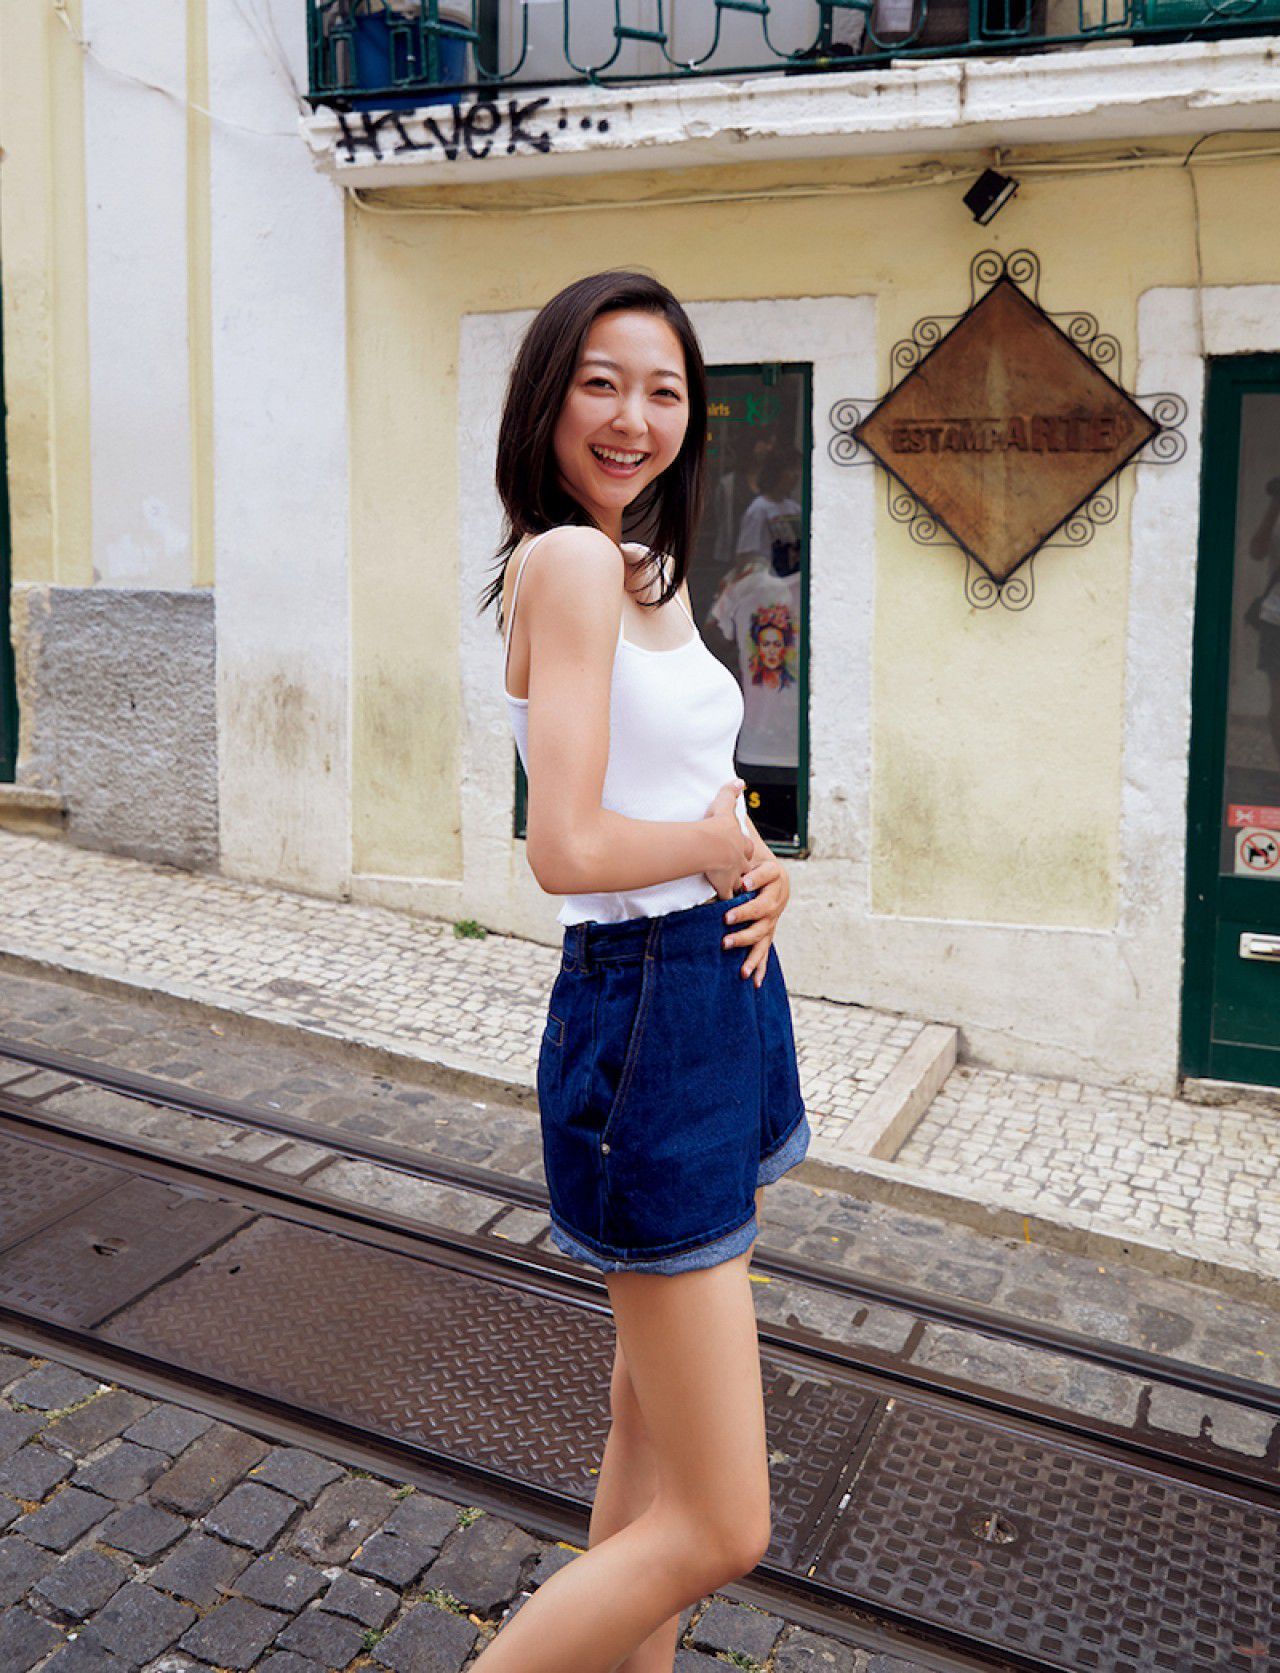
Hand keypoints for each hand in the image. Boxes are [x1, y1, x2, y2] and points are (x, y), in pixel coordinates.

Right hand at [703, 781, 754, 900]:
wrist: (713, 845)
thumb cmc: (717, 825)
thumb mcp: (725, 805)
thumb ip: (730, 793)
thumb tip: (739, 781)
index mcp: (741, 843)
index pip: (746, 848)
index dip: (742, 850)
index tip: (738, 852)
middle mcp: (741, 861)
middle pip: (746, 868)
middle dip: (743, 872)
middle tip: (738, 875)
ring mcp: (734, 875)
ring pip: (739, 885)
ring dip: (737, 888)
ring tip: (733, 893)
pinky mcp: (725, 887)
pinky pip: (726, 897)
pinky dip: (724, 902)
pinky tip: (720, 906)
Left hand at [722, 854, 789, 987]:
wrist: (772, 876)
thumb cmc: (755, 864)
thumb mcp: (750, 854)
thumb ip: (739, 855)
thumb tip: (721, 853)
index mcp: (774, 877)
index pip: (766, 876)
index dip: (756, 879)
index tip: (744, 882)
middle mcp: (776, 900)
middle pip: (762, 910)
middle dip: (744, 915)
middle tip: (726, 919)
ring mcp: (772, 920)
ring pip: (762, 934)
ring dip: (747, 945)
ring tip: (730, 951)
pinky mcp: (768, 933)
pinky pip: (764, 951)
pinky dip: (760, 966)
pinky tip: (755, 982)